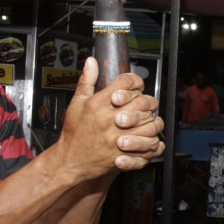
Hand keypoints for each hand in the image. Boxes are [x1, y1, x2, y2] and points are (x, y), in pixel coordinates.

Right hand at [55, 58, 164, 179]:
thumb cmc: (73, 134)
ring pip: (149, 124)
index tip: (135, 86)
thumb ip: (86, 81)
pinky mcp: (123, 154)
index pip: (125, 83)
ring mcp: (117, 138)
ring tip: (149, 120)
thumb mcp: (76, 104)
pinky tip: (148, 138)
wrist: (69, 162)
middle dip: (147, 101)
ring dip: (153, 121)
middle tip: (145, 104)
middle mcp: (109, 119)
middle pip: (141, 102)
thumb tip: (91, 62)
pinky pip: (147, 146)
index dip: (134, 81)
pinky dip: (152, 142)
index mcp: (98, 104)